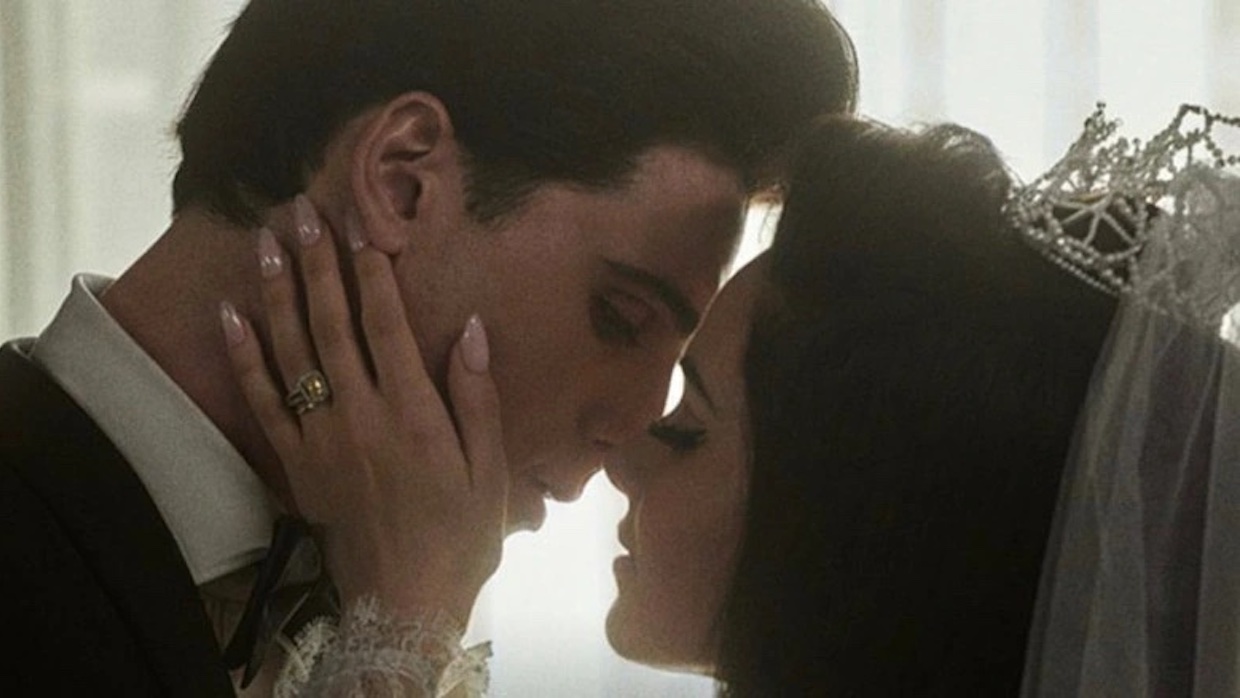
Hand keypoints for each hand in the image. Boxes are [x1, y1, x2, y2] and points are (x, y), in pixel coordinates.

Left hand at [220, 195, 506, 625]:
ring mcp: (320, 438)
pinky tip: (231, 315)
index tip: (361, 225)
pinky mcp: (295, 463)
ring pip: (292, 352)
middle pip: (331, 325)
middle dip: (316, 264)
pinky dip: (244, 356)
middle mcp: (360, 415)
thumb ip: (476, 397)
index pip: (386, 325)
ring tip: (264, 242)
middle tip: (302, 211)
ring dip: (276, 293)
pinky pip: (261, 401)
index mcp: (413, 413)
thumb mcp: (488, 471)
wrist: (403, 602)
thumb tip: (472, 328)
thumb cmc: (459, 535)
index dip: (372, 271)